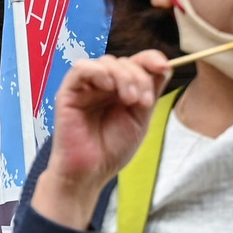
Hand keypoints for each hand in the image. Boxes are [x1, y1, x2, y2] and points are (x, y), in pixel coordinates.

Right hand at [34, 50, 168, 228]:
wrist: (89, 173)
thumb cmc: (111, 150)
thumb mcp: (140, 118)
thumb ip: (150, 92)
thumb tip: (165, 66)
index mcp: (120, 90)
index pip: (136, 62)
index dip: (151, 59)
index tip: (164, 67)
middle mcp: (102, 86)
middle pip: (124, 62)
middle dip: (139, 77)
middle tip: (142, 102)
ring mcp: (85, 88)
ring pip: (106, 62)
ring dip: (123, 76)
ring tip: (129, 100)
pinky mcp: (67, 93)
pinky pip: (80, 69)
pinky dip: (98, 72)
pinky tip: (108, 87)